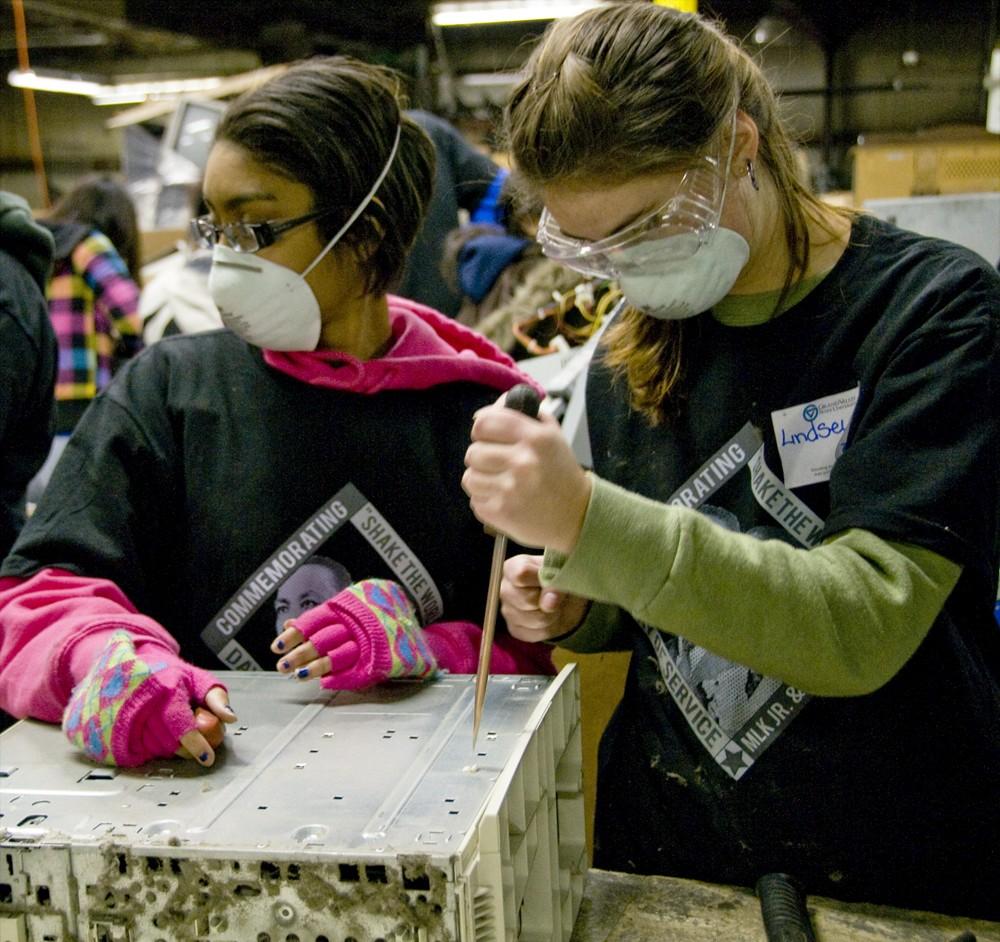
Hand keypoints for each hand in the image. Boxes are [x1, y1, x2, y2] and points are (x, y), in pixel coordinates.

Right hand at [62, 631, 234, 767]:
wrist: (116, 665)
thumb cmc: (163, 674)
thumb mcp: (194, 676)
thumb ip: (215, 695)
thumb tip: (230, 718)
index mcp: (160, 689)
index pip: (179, 724)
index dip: (195, 744)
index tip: (207, 758)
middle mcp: (135, 706)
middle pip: (167, 743)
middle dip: (187, 745)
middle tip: (194, 735)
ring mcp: (114, 722)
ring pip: (150, 751)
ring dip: (167, 746)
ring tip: (169, 726)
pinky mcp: (100, 736)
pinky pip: (131, 753)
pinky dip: (146, 748)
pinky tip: (150, 732)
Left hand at [271, 579, 436, 689]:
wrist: (410, 629)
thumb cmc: (368, 623)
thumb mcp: (344, 615)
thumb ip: (317, 622)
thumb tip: (289, 624)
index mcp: (346, 610)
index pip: (315, 620)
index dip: (295, 634)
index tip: (277, 647)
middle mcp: (356, 625)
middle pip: (324, 638)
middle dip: (302, 652)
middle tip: (283, 666)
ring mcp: (368, 643)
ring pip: (338, 655)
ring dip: (316, 666)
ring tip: (298, 675)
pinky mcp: (377, 660)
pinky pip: (355, 670)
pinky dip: (338, 678)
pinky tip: (324, 683)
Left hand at [463, 399, 590, 551]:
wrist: (576, 515)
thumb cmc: (560, 472)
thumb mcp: (552, 434)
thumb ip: (523, 413)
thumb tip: (493, 405)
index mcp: (535, 438)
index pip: (485, 422)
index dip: (481, 428)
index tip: (488, 436)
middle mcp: (522, 462)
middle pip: (473, 451)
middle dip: (481, 457)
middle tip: (498, 464)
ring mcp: (510, 489)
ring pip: (469, 477)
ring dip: (481, 479)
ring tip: (501, 482)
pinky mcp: (501, 512)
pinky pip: (475, 499)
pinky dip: (485, 499)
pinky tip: (504, 498)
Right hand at [500, 555, 589, 642]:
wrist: (563, 599)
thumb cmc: (559, 577)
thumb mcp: (562, 570)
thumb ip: (557, 578)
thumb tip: (550, 600)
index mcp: (512, 567)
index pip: (521, 573)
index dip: (542, 580)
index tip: (555, 580)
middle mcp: (505, 589)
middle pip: (527, 599)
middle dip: (549, 600)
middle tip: (557, 595)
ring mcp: (507, 611)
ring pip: (536, 618)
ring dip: (553, 614)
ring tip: (555, 606)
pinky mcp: (515, 629)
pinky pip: (538, 633)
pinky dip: (550, 627)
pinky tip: (550, 617)